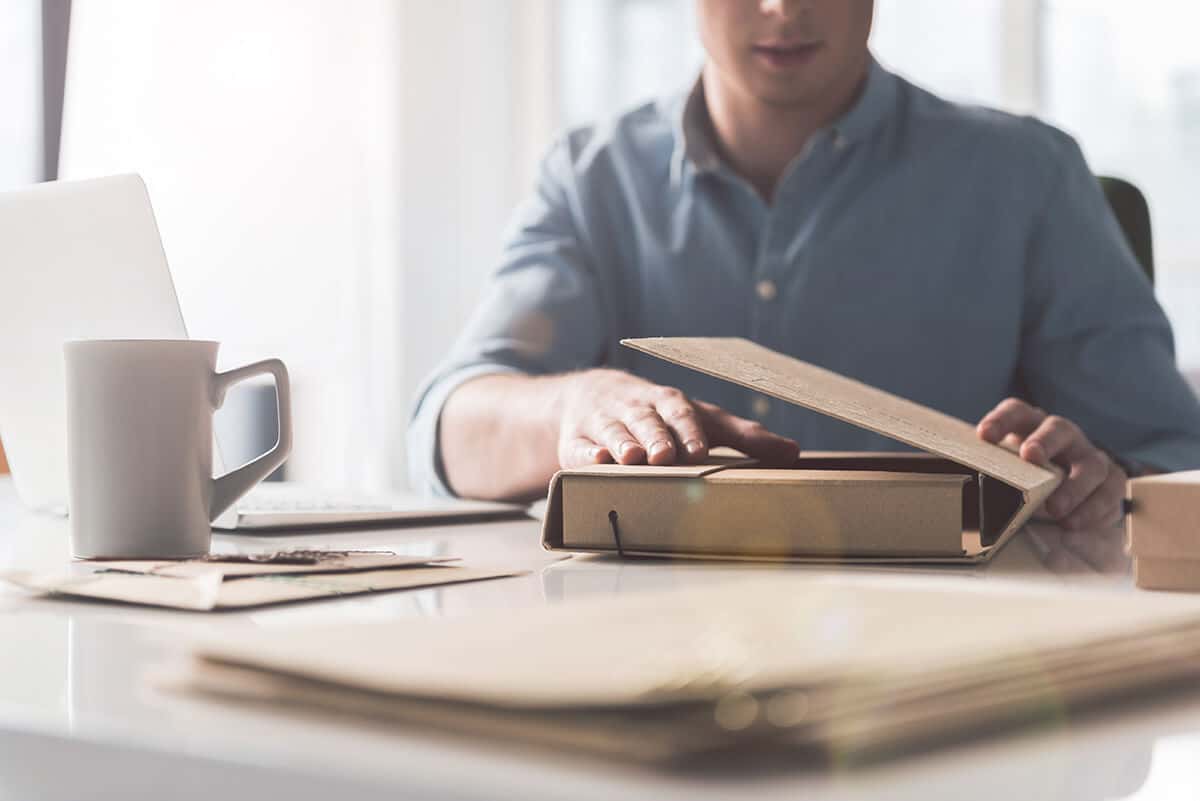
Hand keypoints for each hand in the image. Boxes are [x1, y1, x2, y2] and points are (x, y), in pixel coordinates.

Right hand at [556, 369, 799, 468]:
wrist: (593, 395)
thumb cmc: (662, 414)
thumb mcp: (704, 419)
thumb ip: (746, 435)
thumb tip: (794, 453)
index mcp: (669, 402)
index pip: (682, 412)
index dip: (689, 430)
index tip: (698, 450)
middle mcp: (637, 409)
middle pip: (647, 421)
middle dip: (656, 437)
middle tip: (664, 456)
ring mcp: (605, 423)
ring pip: (614, 431)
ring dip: (622, 444)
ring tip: (632, 459)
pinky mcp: (577, 439)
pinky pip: (579, 446)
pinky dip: (585, 454)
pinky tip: (593, 461)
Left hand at [976, 398, 1126, 529]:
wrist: (1071, 485)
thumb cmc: (1027, 474)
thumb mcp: (1008, 468)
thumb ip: (993, 472)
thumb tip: (964, 496)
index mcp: (1031, 426)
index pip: (1016, 412)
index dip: (1001, 421)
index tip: (985, 435)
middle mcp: (1064, 436)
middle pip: (1058, 429)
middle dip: (1044, 442)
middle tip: (1031, 457)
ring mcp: (1089, 456)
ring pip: (1091, 463)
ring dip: (1074, 486)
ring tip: (1056, 509)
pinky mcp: (1111, 479)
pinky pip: (1110, 491)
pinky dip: (1093, 509)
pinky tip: (1074, 523)